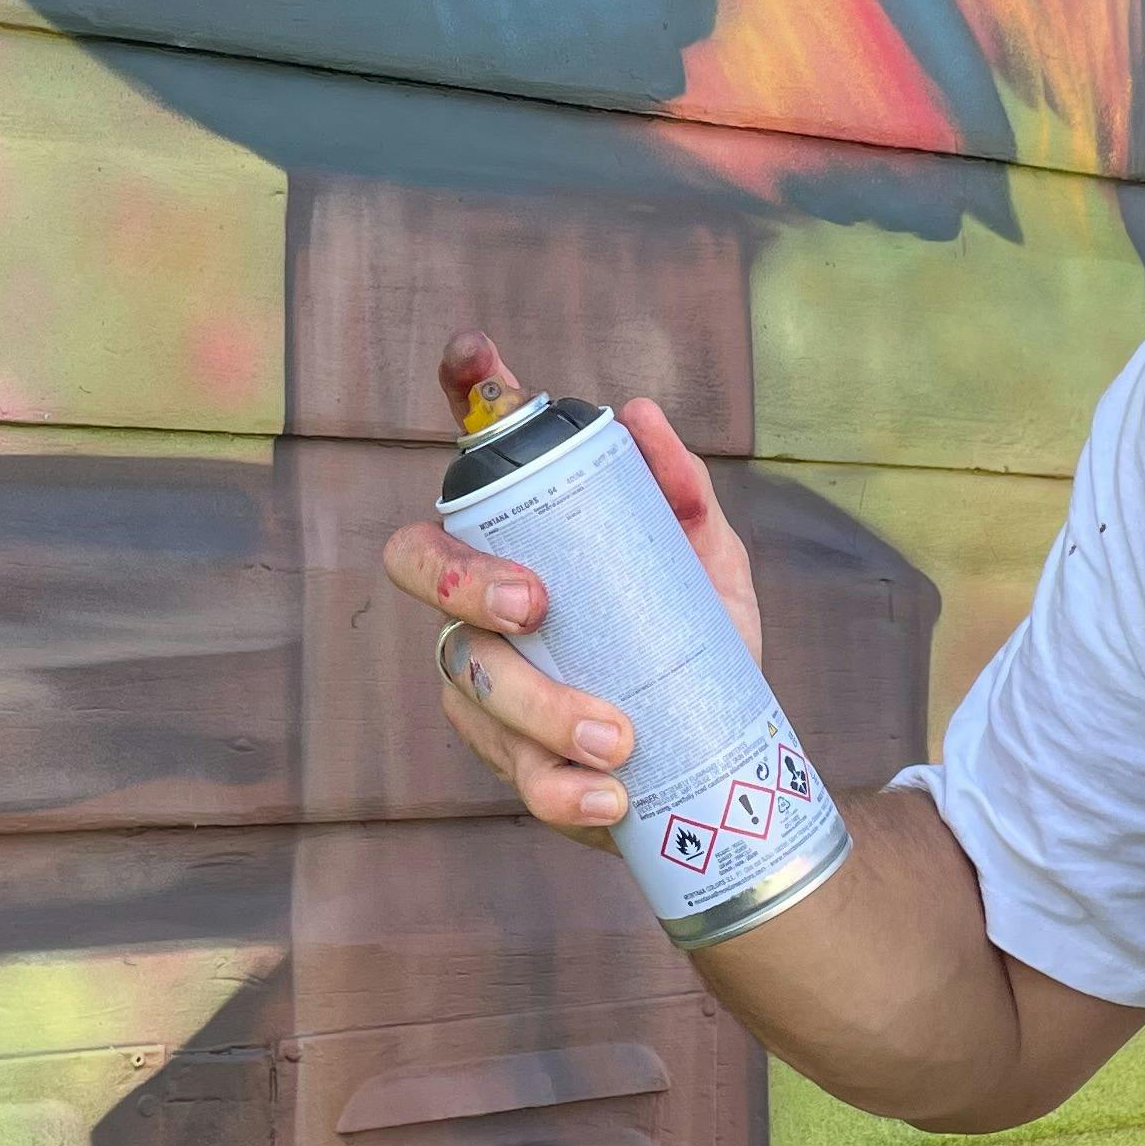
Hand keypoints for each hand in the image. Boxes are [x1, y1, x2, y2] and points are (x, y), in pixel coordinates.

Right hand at [380, 332, 765, 842]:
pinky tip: (608, 794)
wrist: (726, 771)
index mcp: (526, 540)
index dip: (464, 398)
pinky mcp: (512, 761)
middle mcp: (482, 601)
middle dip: (462, 580)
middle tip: (534, 605)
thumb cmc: (698, 648)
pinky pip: (514, 775)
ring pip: (469, 679)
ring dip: (540, 707)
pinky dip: (559, 789)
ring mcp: (486, 682)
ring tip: (617, 737)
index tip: (472, 352)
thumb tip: (640, 415)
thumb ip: (683, 497)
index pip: (480, 464)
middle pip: (419, 564)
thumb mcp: (707, 568)